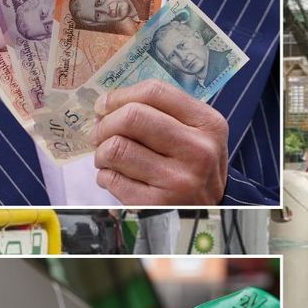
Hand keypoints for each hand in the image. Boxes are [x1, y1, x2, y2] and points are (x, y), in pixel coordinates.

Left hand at [91, 79, 227, 204]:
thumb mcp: (194, 135)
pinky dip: (104, 176)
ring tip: (107, 158)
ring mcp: (177, 179)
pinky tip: (116, 178)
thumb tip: (107, 105)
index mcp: (208, 124)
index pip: (155, 92)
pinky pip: (110, 178)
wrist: (205, 215)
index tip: (104, 105)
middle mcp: (197, 150)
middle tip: (99, 134)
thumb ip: (160, 113)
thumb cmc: (191, 168)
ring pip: (115, 148)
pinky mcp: (154, 203)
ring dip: (101, 152)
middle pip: (131, 117)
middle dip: (105, 124)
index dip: (120, 96)